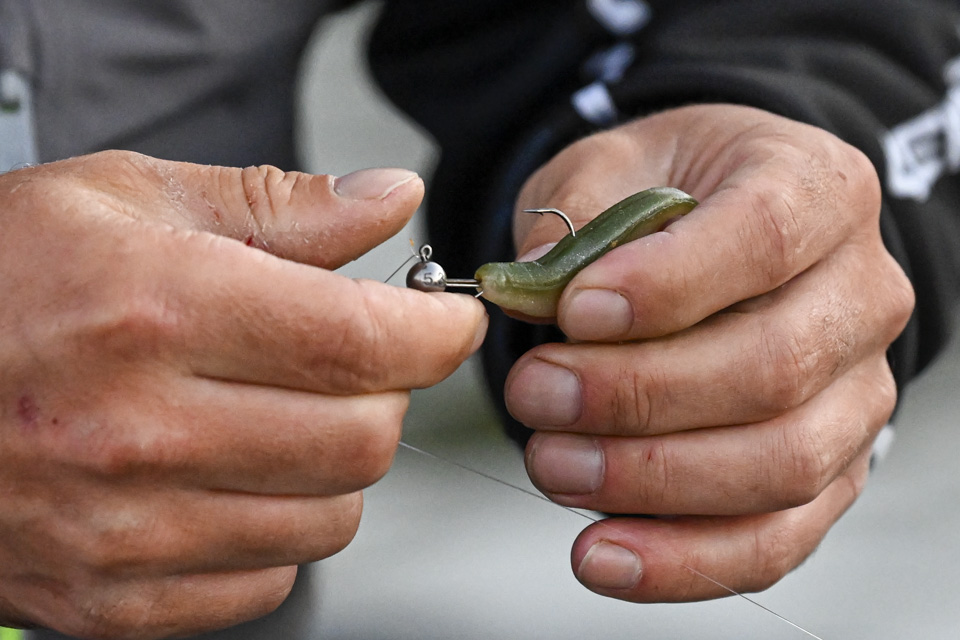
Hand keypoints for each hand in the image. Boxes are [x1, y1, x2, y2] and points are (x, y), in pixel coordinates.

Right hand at [0, 151, 486, 636]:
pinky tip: (233, 477)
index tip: (449, 319)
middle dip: (390, 392)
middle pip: (364, 439)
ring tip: (285, 413)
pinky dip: (280, 527)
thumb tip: (392, 202)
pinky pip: (267, 582)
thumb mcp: (128, 198)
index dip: (437, 331)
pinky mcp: (113, 598)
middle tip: (358, 357)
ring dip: (339, 462)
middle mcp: (140, 432)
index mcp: (156, 310)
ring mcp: (125, 530)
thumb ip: (281, 205)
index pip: (362, 341)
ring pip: (331, 518)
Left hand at [504, 105, 912, 600]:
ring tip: (554, 465)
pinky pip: (774, 538)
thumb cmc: (665, 196)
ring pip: (780, 464)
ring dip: (652, 481)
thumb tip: (534, 293)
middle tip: (536, 393)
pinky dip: (683, 559)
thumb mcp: (612, 166)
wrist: (711, 235)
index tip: (574, 312)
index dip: (667, 286)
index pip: (763, 238)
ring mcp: (855, 393)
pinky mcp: (830, 471)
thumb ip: (576, 217)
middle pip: (774, 367)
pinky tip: (601, 553)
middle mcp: (859, 295)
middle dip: (639, 396)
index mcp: (817, 190)